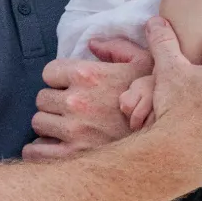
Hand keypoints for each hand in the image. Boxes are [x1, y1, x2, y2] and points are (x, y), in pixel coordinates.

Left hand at [23, 36, 152, 159]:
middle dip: (54, 103)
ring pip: (39, 123)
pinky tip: (56, 147)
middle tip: (69, 109)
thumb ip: (118, 48)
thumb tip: (92, 44)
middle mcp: (76, 102)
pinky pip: (36, 151)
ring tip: (65, 128)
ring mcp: (72, 130)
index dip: (58, 79)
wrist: (165, 143)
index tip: (69, 87)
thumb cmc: (153, 101)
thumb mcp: (144, 64)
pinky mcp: (72, 156)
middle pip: (41, 98)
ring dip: (49, 125)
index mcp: (88, 75)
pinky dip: (42, 149)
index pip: (48, 72)